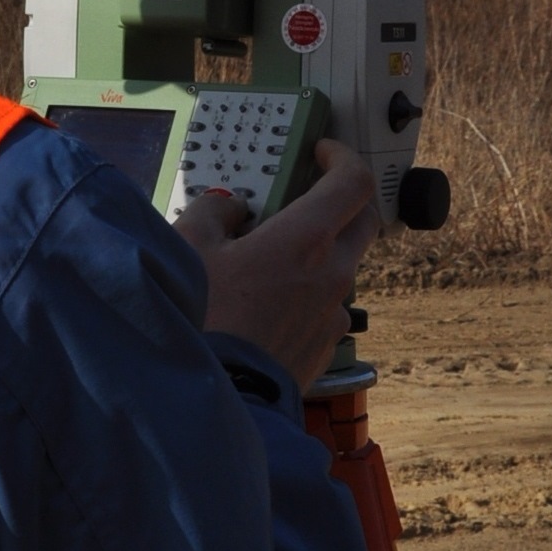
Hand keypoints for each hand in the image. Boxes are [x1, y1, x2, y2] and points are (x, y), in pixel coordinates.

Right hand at [172, 139, 381, 390]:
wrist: (219, 398)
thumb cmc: (204, 320)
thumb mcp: (189, 247)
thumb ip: (213, 210)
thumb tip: (228, 206)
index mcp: (305, 239)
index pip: (352, 181)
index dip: (342, 157)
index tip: (321, 152)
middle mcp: (331, 273)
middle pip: (362, 220)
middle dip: (340, 200)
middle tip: (305, 195)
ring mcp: (333, 312)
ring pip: (343, 265)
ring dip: (320, 250)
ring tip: (271, 257)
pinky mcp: (325, 345)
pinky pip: (327, 304)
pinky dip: (308, 291)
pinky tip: (269, 302)